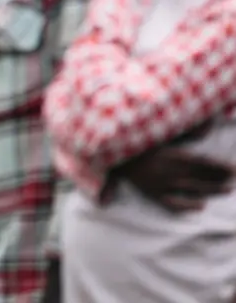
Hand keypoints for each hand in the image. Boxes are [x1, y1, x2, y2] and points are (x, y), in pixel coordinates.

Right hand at [116, 142, 233, 211]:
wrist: (109, 153)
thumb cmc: (136, 138)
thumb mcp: (159, 132)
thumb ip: (183, 131)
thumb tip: (207, 126)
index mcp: (168, 154)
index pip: (200, 162)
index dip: (219, 167)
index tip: (234, 169)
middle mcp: (165, 171)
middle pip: (199, 176)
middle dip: (219, 178)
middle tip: (235, 180)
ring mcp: (158, 184)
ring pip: (190, 190)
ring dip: (210, 190)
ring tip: (227, 190)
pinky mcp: (150, 193)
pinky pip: (172, 204)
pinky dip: (187, 206)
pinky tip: (200, 205)